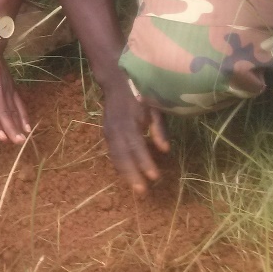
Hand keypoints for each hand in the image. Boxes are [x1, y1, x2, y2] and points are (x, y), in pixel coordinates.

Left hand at [0, 24, 31, 143]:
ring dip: (18, 124)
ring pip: (13, 109)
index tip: (1, 137)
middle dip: (10, 128)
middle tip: (17, 142)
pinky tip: (27, 125)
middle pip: (4, 112)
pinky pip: (19, 102)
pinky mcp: (11, 86)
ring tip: (22, 139)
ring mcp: (5, 88)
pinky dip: (24, 114)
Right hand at [100, 79, 168, 194]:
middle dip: (132, 174)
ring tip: (135, 188)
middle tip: (142, 192)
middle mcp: (116, 128)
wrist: (116, 78)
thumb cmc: (141, 91)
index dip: (145, 162)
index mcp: (129, 121)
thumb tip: (165, 150)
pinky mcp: (107, 132)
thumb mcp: (154, 105)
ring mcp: (109, 130)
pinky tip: (127, 174)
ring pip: (116, 156)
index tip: (155, 177)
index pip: (137, 146)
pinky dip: (120, 164)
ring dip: (125, 173)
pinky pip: (113, 152)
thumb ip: (159, 127)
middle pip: (123, 155)